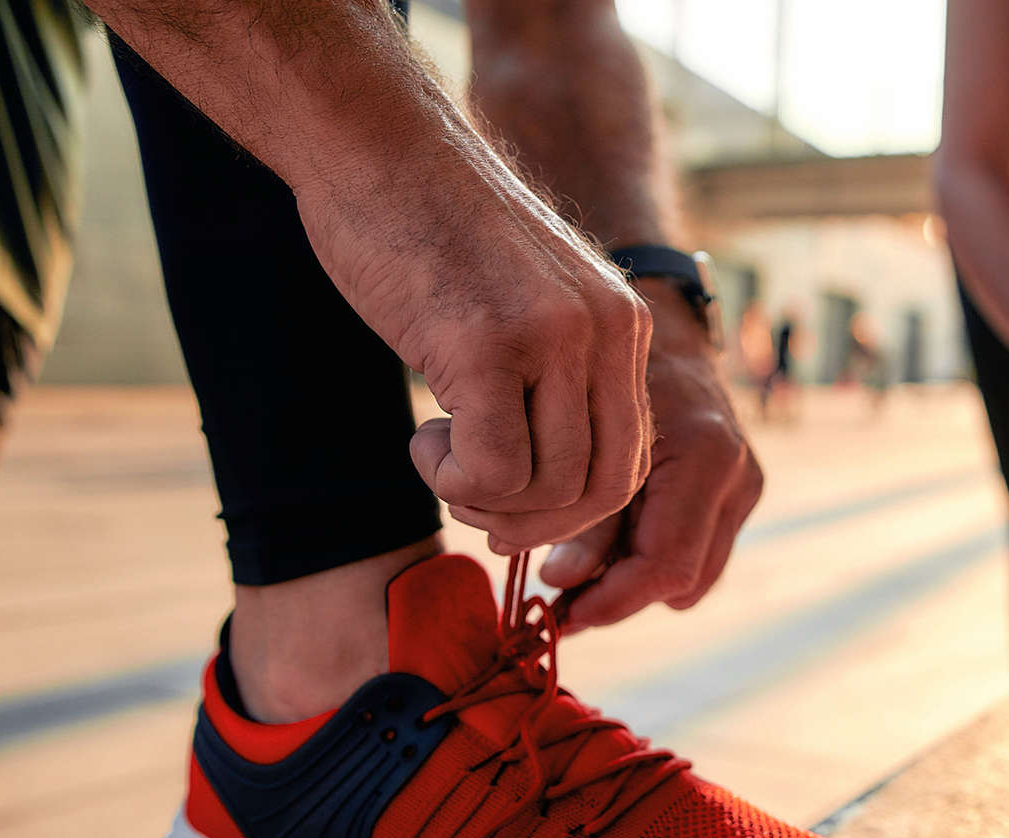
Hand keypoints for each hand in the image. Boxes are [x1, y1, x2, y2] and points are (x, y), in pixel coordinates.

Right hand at [295, 133, 653, 554]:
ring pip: (551, 489)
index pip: (631, 460)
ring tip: (441, 455)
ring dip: (486, 500)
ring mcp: (552, 338)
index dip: (574, 509)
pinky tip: (424, 439)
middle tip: (475, 503)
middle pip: (604, 489)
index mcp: (622, 326)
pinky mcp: (489, 344)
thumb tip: (547, 490)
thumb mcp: (528, 304)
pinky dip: (454, 481)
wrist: (376, 141)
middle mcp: (605, 332)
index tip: (515, 507)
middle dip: (538, 524)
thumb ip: (556, 379)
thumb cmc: (433, 228)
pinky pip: (495, 470)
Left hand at [539, 280, 762, 630]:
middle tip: (559, 604)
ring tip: (576, 575)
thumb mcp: (580, 430)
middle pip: (683, 580)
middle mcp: (738, 474)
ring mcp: (746, 483)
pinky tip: (606, 547)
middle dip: (619, 598)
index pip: (666, 565)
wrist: (659, 318)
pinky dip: (650, 559)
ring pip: (694, 575)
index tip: (560, 615)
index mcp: (706, 456)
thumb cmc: (606, 360)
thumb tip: (562, 583)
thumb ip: (578, 513)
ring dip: (635, 584)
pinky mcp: (740, 489)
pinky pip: (697, 551)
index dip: (611, 602)